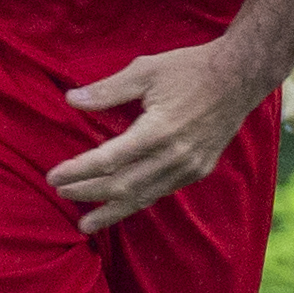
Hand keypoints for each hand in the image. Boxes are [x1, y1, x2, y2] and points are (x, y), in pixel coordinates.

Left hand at [50, 41, 262, 234]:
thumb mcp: (145, 71)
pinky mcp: (199, 170)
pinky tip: (120, 206)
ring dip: (111, 210)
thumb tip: (71, 100)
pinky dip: (137, 201)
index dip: (78, 171)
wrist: (240, 77)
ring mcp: (189, 167)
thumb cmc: (190, 68)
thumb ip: (107, 90)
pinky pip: (161, 192)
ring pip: (142, 196)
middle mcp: (174, 156)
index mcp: (158, 130)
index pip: (108, 160)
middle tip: (61, 194)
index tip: (53, 176)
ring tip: (86, 224)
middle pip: (122, 185)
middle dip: (88, 192)